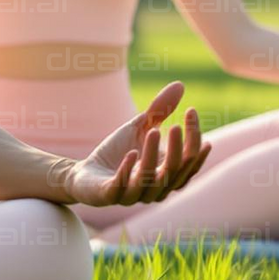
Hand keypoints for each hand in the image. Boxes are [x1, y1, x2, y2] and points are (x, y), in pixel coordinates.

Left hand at [62, 80, 210, 208]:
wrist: (85, 174)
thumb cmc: (117, 152)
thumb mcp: (139, 128)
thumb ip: (159, 111)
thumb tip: (180, 84)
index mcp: (168, 175)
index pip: (190, 161)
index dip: (194, 138)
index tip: (191, 111)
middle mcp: (156, 189)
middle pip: (175, 172)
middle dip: (178, 149)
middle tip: (176, 126)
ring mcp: (134, 194)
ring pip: (151, 179)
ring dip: (152, 155)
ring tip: (153, 132)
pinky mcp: (111, 195)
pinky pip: (122, 187)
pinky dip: (127, 171)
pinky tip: (131, 153)